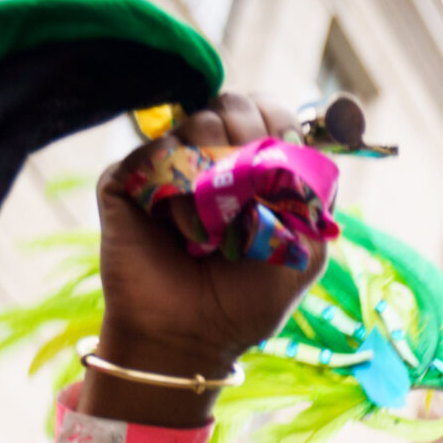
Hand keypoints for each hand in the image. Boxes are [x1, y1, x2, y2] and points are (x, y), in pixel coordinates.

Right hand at [93, 92, 325, 385]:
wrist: (189, 339)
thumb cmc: (246, 301)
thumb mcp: (304, 251)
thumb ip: (316, 194)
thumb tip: (305, 140)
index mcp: (251, 167)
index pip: (268, 109)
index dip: (280, 120)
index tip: (286, 151)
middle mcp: (207, 158)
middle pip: (233, 103)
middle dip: (252, 139)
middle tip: (249, 191)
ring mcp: (166, 165)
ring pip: (196, 120)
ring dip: (216, 176)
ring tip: (215, 230)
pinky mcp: (126, 178)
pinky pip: (157, 153)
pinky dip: (178, 193)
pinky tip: (184, 234)